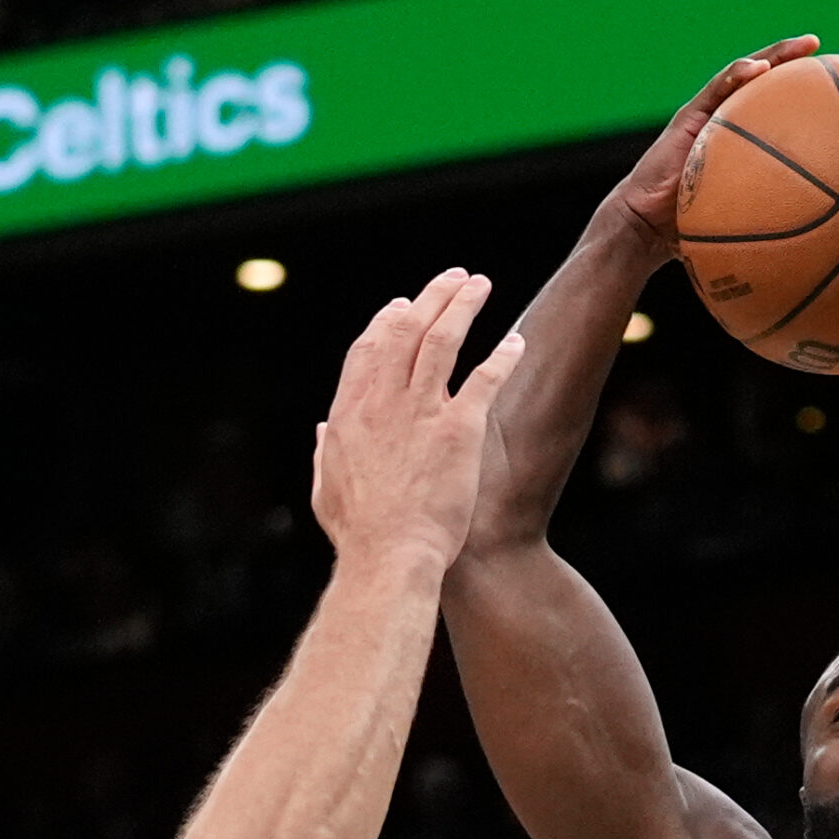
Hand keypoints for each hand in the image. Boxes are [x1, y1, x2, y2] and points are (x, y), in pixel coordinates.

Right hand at [311, 268, 525, 569]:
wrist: (390, 558)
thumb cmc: (360, 536)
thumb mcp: (326, 490)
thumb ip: (325, 454)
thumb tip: (322, 431)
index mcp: (349, 414)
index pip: (368, 349)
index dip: (387, 322)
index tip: (402, 305)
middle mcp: (382, 402)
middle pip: (405, 330)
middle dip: (430, 297)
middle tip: (453, 279)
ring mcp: (421, 412)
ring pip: (442, 339)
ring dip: (462, 306)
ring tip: (479, 286)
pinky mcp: (459, 430)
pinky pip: (484, 379)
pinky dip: (501, 356)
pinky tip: (516, 342)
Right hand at [607, 36, 819, 258]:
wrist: (647, 226)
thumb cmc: (692, 229)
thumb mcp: (741, 218)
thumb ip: (770, 213)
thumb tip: (820, 238)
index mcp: (737, 139)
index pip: (771, 104)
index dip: (797, 88)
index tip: (828, 80)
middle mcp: (722, 120)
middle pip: (761, 80)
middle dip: (790, 58)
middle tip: (816, 44)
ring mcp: (705, 114)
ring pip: (742, 74)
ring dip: (772, 55)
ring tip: (801, 46)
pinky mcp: (688, 116)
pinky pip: (716, 88)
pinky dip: (739, 74)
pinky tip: (761, 68)